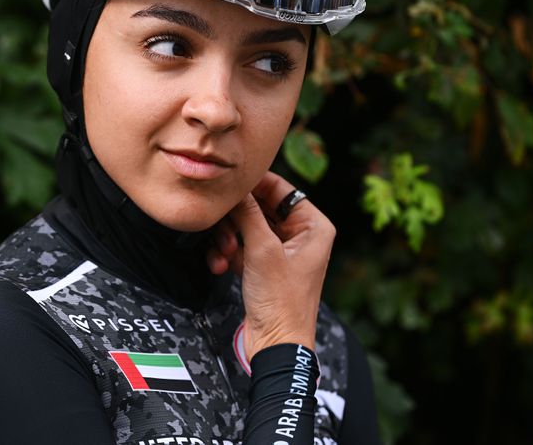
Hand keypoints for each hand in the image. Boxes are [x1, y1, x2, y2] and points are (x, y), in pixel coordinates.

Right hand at [206, 171, 334, 360]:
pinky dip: (228, 254)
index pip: (280, 188)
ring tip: (223, 253)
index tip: (227, 185)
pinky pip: (242, 247)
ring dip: (229, 238)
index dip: (252, 185)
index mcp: (313, 226)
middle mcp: (301, 235)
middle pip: (260, 207)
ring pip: (247, 227)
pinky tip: (219, 265)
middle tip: (223, 229)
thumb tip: (235, 188)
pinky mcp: (265, 267)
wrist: (276, 345)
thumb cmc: (281, 302)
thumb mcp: (262, 250)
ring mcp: (282, 251)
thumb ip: (248, 213)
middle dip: (237, 219)